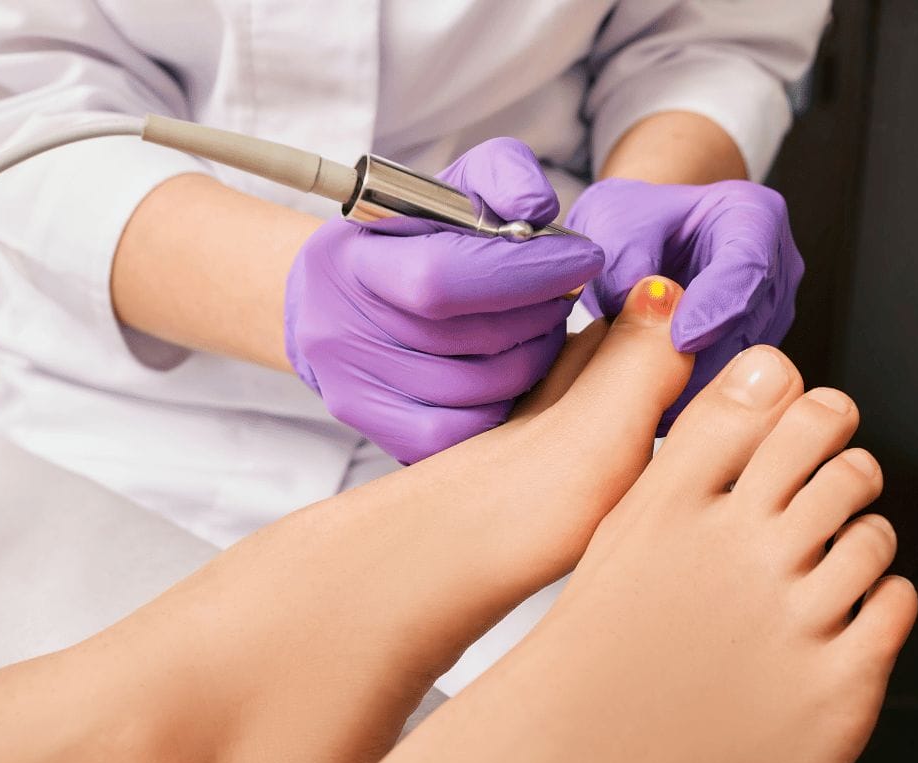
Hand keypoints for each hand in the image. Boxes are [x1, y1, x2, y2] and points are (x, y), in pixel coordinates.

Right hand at [285, 138, 603, 462]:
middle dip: (541, 312)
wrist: (335, 302)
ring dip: (536, 355)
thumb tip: (536, 208)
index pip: (444, 278)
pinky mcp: (380, 431)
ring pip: (481, 390)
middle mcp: (340, 331)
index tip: (582, 256)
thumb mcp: (446, 188)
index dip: (527, 271)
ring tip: (544, 325)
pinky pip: (467, 431)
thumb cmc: (405, 239)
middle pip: (474, 339)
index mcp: (349, 260)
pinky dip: (508, 400)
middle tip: (565, 292)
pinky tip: (518, 367)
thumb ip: (500, 174)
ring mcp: (356, 391)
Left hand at [566, 178, 802, 431]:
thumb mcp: (611, 220)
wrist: (638, 244)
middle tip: (644, 378)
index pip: (750, 266)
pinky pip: (726, 389)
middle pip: (749, 327)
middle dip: (698, 358)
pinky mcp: (750, 358)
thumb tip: (636, 301)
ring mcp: (766, 318)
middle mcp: (774, 269)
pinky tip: (647, 407)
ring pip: (740, 367)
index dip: (715, 307)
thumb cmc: (631, 223)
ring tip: (635, 391)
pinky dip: (685, 399)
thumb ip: (623, 254)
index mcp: (752, 217)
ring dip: (689, 385)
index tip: (679, 338)